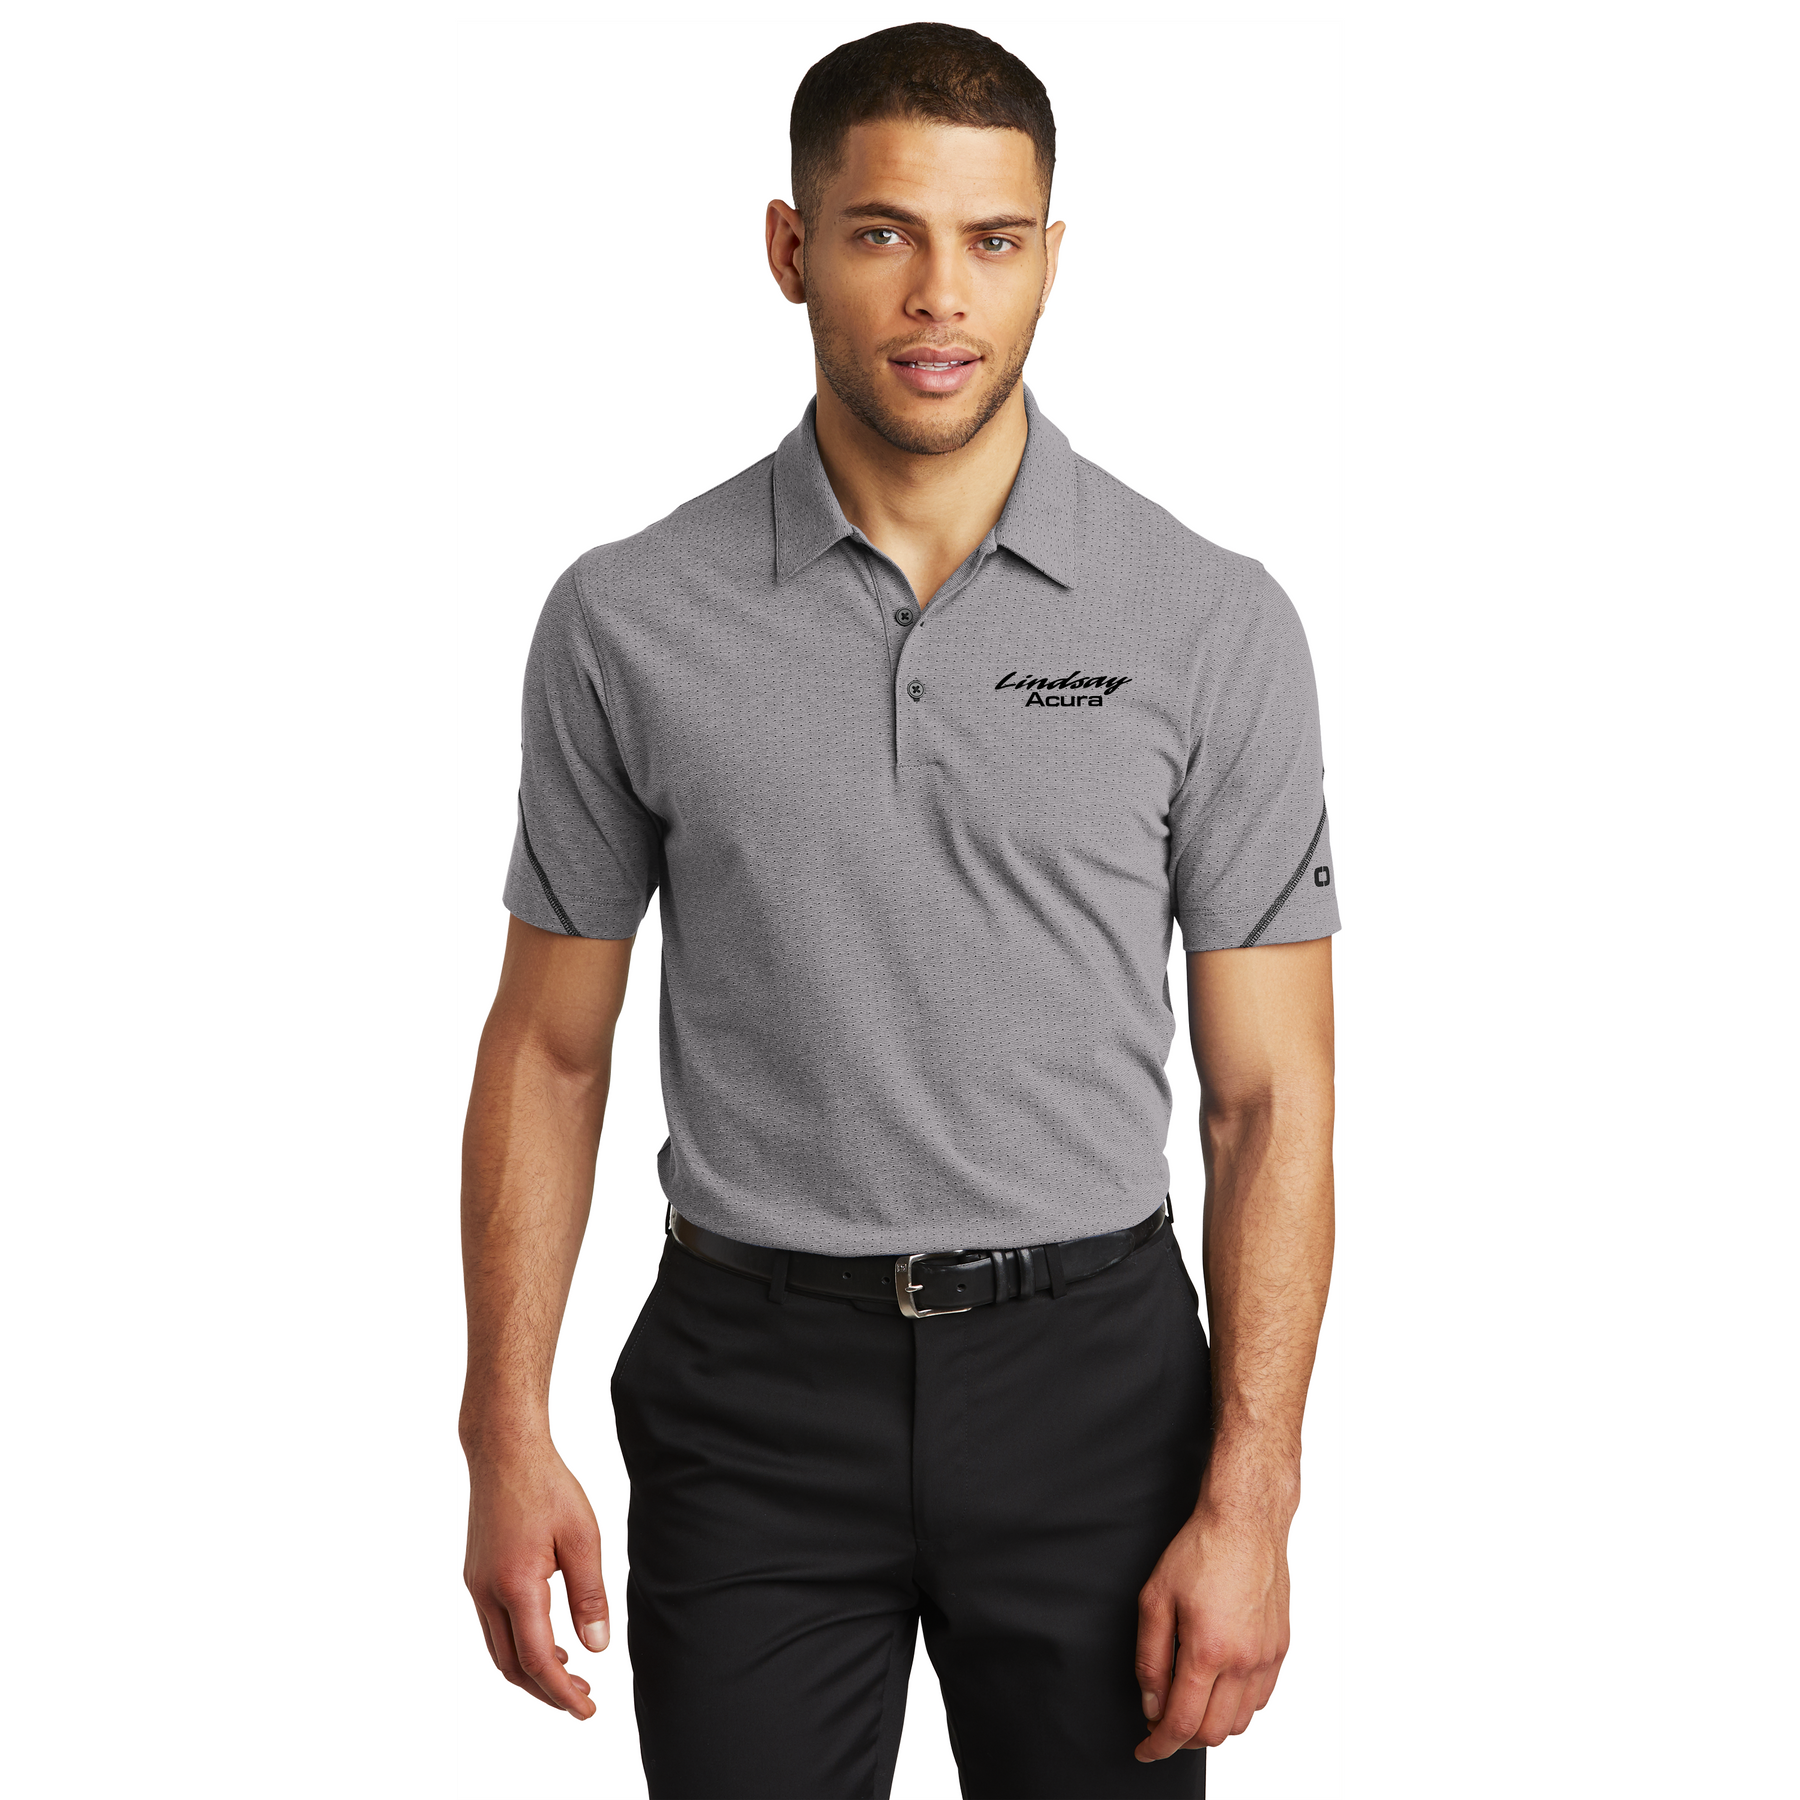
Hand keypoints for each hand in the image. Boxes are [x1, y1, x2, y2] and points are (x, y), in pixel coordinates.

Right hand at [463, 1436, 608, 1718]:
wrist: (504, 1451)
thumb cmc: (546, 1486)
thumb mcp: (583, 1537)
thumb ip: (589, 1595)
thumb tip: (595, 1648)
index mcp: (516, 1584)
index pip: (536, 1660)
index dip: (562, 1693)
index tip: (586, 1710)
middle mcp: (487, 1591)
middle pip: (511, 1666)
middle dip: (546, 1691)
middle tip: (581, 1699)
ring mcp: (476, 1584)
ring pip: (498, 1650)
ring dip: (530, 1670)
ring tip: (569, 1673)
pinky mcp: (475, 1574)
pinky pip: (492, 1627)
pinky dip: (517, 1645)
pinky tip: (546, 1637)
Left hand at [1133, 1479, 1292, 1759]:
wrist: (1245, 1522)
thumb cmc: (1201, 1551)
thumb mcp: (1155, 1598)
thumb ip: (1150, 1658)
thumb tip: (1151, 1702)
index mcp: (1208, 1651)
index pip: (1182, 1723)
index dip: (1159, 1745)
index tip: (1145, 1749)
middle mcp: (1244, 1661)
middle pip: (1214, 1732)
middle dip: (1183, 1738)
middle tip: (1160, 1721)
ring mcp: (1266, 1657)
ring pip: (1241, 1722)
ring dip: (1212, 1724)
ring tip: (1189, 1702)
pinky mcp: (1280, 1648)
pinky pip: (1261, 1699)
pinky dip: (1238, 1706)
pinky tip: (1219, 1686)